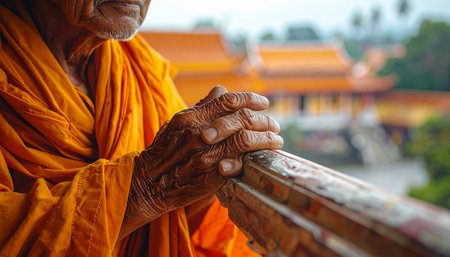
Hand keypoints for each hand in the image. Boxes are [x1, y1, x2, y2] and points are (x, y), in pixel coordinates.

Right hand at [126, 86, 282, 223]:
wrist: (150, 182)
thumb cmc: (164, 150)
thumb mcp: (176, 122)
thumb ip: (201, 106)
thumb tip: (222, 90)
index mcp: (190, 117)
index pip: (227, 101)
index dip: (250, 99)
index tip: (263, 102)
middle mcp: (199, 134)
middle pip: (241, 119)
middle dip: (263, 120)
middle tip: (274, 124)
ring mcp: (206, 156)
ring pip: (245, 140)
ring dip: (266, 138)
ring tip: (276, 139)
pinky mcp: (212, 176)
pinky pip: (241, 162)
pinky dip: (255, 156)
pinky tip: (264, 155)